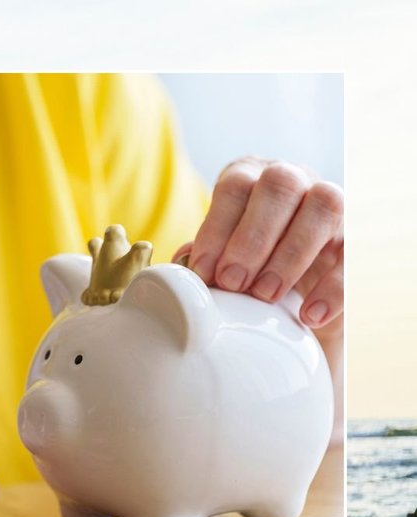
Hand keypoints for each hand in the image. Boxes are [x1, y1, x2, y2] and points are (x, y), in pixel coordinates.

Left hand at [178, 156, 342, 331]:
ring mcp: (331, 204)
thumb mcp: (219, 255)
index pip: (235, 186)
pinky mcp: (358, 237)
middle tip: (233, 283)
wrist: (296, 285)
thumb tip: (182, 265)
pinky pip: (355, 252)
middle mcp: (294, 179)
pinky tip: (309, 315)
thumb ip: (202, 257)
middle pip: (280, 185)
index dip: (217, 228)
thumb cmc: (243, 264)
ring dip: (290, 254)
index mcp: (251, 177)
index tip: (204, 272)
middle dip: (252, 237)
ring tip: (265, 296)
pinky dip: (332, 286)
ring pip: (324, 207)